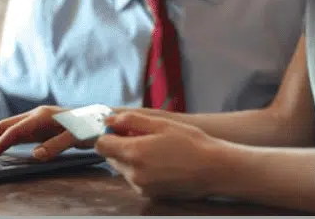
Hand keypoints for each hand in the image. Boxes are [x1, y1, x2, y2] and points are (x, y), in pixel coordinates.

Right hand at [0, 105, 89, 162]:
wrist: (103, 119)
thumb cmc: (91, 126)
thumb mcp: (76, 137)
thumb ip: (56, 145)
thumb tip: (35, 155)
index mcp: (42, 116)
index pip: (13, 131)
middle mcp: (37, 115)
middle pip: (5, 125)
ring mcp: (38, 120)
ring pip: (9, 127)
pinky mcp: (41, 126)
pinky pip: (18, 132)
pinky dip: (4, 138)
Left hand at [95, 112, 223, 200]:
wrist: (214, 169)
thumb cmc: (191, 143)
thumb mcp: (162, 124)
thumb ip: (131, 120)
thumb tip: (110, 119)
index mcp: (134, 153)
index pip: (101, 145)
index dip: (109, 133)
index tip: (121, 128)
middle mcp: (133, 173)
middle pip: (111, 157)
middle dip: (120, 145)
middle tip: (142, 136)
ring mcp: (141, 186)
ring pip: (122, 168)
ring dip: (131, 157)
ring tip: (155, 149)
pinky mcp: (149, 194)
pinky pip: (134, 178)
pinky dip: (140, 169)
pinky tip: (160, 162)